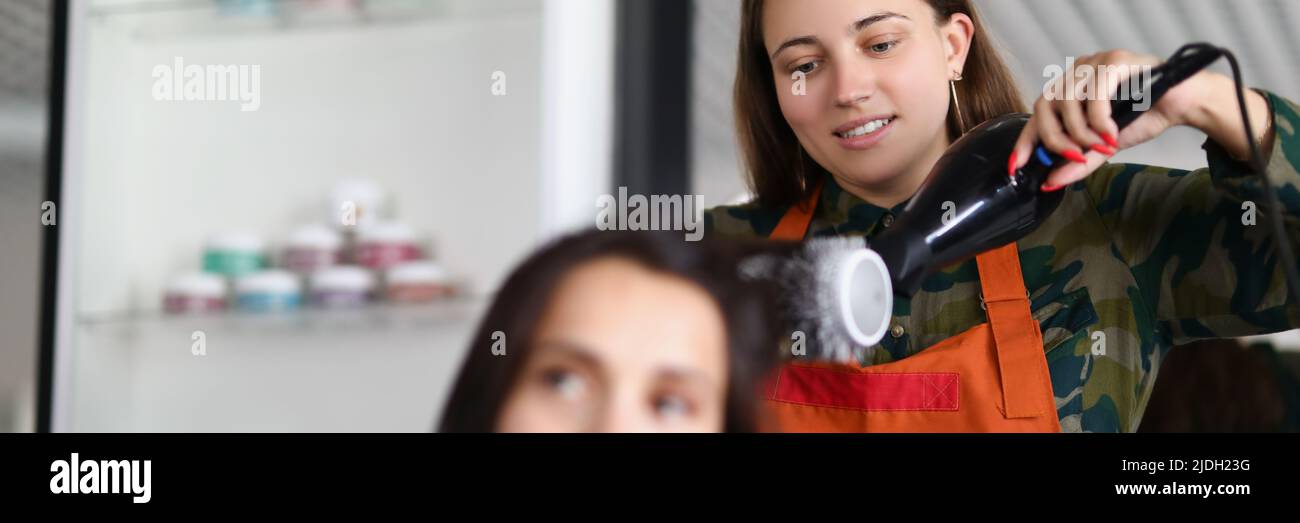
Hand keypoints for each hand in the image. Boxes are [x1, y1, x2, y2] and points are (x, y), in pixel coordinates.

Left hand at [1008, 49, 1218, 190]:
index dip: (1024, 141)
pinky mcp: (1114, 60)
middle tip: (1078, 156)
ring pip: (1067, 101)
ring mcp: (1094, 62)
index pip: (1037, 114)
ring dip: (1081, 132)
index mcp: (1069, 88)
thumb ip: (1078, 162)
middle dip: (1057, 139)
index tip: (1016, 166)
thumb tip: (1051, 182)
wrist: (1183, 103)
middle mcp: (1076, 72)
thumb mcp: (1103, 146)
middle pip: (1045, 106)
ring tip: (1104, 145)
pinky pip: (1094, 94)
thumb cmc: (1143, 116)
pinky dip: (1099, 120)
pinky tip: (1113, 133)